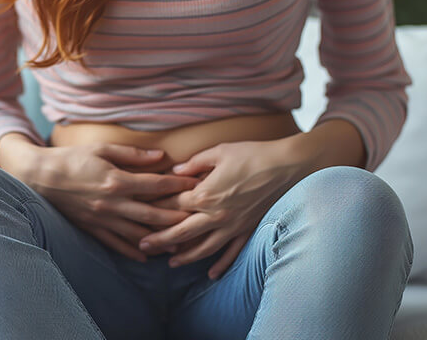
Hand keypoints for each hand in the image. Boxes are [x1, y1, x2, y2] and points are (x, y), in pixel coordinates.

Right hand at [0, 136, 199, 261]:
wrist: (40, 177)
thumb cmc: (71, 159)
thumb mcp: (101, 149)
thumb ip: (132, 155)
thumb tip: (160, 156)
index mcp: (116, 181)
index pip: (156, 184)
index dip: (178, 184)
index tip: (196, 185)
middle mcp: (112, 204)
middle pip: (153, 214)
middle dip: (177, 217)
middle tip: (198, 219)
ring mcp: (103, 219)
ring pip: (137, 233)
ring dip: (160, 239)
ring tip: (179, 242)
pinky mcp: (92, 228)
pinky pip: (116, 244)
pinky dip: (132, 251)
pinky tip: (146, 256)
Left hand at [139, 136, 316, 278]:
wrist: (288, 166)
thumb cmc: (253, 154)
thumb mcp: (219, 152)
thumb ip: (194, 163)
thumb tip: (175, 171)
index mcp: (205, 193)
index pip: (171, 205)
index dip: (153, 209)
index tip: (139, 213)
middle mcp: (215, 215)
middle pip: (180, 232)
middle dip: (159, 241)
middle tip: (142, 246)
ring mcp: (232, 226)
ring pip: (203, 248)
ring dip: (184, 257)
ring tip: (170, 263)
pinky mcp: (248, 230)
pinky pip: (231, 253)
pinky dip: (220, 265)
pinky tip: (210, 274)